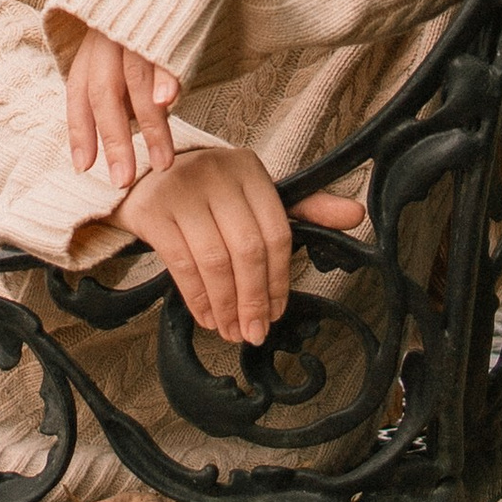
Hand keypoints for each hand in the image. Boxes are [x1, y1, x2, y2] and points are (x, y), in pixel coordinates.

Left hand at [62, 25, 183, 186]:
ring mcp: (136, 23)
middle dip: (114, 141)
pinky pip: (163, 47)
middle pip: (103, 93)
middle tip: (123, 180)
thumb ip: (117, 82)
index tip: (84, 168)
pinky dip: (164, 75)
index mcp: (92, 43)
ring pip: (136, 80)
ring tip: (162, 162)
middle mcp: (108, 34)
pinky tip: (168, 100)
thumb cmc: (148, 12)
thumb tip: (118, 130)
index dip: (79, 130)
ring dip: (151, 126)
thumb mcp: (120, 44)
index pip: (78, 91)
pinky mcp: (167, 12)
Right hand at [116, 144, 364, 349]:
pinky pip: (181, 264)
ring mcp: (181, 189)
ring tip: (232, 331)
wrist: (144, 177)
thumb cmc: (207, 192)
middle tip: (256, 332)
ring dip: (227, 306)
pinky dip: (198, 298)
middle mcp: (217, 173)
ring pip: (215, 261)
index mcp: (250, 169)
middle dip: (254, 300)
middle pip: (248, 250)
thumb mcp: (253, 195)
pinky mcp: (153, 210)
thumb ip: (305, 208)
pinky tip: (207, 317)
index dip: (280, 279)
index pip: (277, 232)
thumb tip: (357, 214)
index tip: (278, 312)